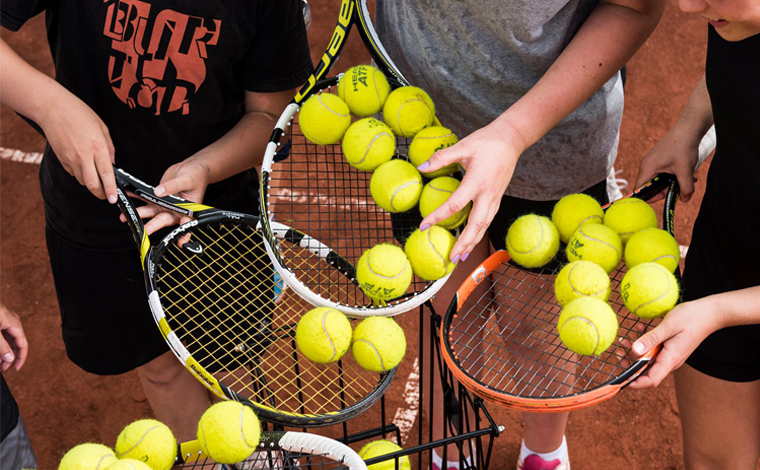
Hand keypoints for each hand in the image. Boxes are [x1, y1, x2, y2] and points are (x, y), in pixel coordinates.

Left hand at [0, 303, 27, 371]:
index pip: (23, 345)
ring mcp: (6, 320)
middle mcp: (13, 322)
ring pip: (9, 338)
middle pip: (16, 342)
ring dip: (4, 350)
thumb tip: (10, 358)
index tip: (15, 369)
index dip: (20, 358)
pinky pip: (3, 334)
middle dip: (10, 356)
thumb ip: (2, 346)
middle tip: (3, 367)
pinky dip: (1, 343)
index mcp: (15, 325)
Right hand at [37, 91, 116, 202]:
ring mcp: (71, 159)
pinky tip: (84, 164)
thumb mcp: (102, 128)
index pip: (106, 175)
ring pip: (83, 181)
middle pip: (93, 185)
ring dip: (92, 182)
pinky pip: (74, 174)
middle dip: (101, 194)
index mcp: (97, 147)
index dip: (111, 190)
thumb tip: (112, 165)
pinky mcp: (62, 160)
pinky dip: (81, 174)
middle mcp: (84, 156)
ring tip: (96, 175)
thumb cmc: (79, 114)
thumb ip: (109, 149)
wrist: (52, 108)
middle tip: (107, 196)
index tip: (114, 200)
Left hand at [124, 159, 211, 234]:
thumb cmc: (196, 175)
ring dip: (139, 214)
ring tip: (125, 217)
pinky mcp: (158, 197)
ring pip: (152, 212)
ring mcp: (166, 204)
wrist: (192, 167)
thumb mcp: (186, 180)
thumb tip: (158, 192)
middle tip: (143, 231)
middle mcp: (175, 209)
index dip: (183, 234)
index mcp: (187, 209)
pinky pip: (145, 198)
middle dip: (152, 226)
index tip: (180, 243)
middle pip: (163, 220)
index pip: (186, 223)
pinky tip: (128, 195)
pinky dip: (136, 197)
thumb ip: (172, 187)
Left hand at [417, 121, 524, 261]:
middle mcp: (487, 194)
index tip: (424, 226)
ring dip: (473, 242)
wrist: (511, 140)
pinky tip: (471, 241)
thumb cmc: (486, 142)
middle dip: (464, 242)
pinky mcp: (497, 199)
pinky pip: (487, 220)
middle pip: (476, 225)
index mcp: (477, 181)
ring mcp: (494, 198)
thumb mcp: (462, 147)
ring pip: (484, 226)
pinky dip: (479, 233)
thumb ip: (441, 158)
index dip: (438, 216)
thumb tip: (420, 167)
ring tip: (461, 257)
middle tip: (452, 258)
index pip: (455, 204)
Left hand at [627, 300, 718, 388]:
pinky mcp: (670, 347)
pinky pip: (654, 349)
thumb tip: (634, 350)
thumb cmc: (691, 318)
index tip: (620, 378)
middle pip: (646, 370)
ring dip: (635, 351)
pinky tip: (640, 328)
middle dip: (630, 364)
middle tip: (618, 353)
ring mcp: (670, 354)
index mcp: (671, 359)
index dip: (635, 382)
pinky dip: (645, 342)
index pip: (651, 380)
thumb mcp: (668, 326)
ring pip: (648, 359)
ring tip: (623, 340)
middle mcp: (670, 360)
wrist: (710, 313)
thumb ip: (651, 338)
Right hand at [634, 125, 702, 202]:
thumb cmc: (683, 146)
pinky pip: (662, 173)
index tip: (663, 198)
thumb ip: (685, 187)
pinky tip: (686, 174)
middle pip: (650, 186)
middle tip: (679, 189)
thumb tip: (685, 200)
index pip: (639, 189)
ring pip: (658, 180)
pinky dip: (673, 177)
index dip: (649, 197)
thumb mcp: (685, 170)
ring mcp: (652, 162)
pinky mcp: (659, 160)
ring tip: (687, 180)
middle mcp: (646, 166)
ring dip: (672, 183)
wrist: (688, 129)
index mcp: (647, 168)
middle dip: (665, 190)